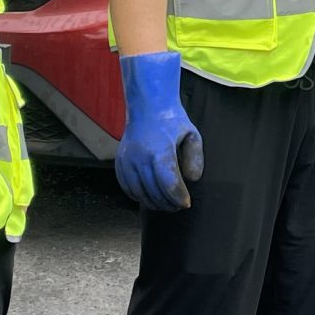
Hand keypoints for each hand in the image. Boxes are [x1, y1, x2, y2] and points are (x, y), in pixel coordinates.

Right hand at [117, 50, 204, 209]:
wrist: (147, 108)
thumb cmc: (172, 122)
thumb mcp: (192, 134)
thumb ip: (195, 158)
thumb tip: (191, 179)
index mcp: (159, 149)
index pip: (168, 183)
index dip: (178, 197)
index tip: (186, 203)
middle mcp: (139, 157)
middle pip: (154, 192)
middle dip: (168, 204)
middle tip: (179, 206)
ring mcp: (126, 161)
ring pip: (139, 193)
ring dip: (154, 203)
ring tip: (167, 205)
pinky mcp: (119, 164)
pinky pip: (128, 188)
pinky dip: (139, 197)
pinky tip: (151, 197)